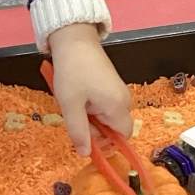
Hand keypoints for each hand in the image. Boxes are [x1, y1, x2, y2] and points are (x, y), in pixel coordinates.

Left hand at [47, 23, 132, 157]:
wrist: (74, 40)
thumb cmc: (72, 71)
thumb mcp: (70, 105)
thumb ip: (79, 132)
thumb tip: (86, 154)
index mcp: (117, 106)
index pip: (123, 137)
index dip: (106, 143)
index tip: (86, 138)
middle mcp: (124, 100)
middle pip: (115, 128)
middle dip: (95, 129)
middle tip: (75, 116)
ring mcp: (119, 91)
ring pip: (108, 117)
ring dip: (91, 118)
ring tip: (75, 104)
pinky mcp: (112, 85)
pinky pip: (105, 105)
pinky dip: (92, 107)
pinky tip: (78, 96)